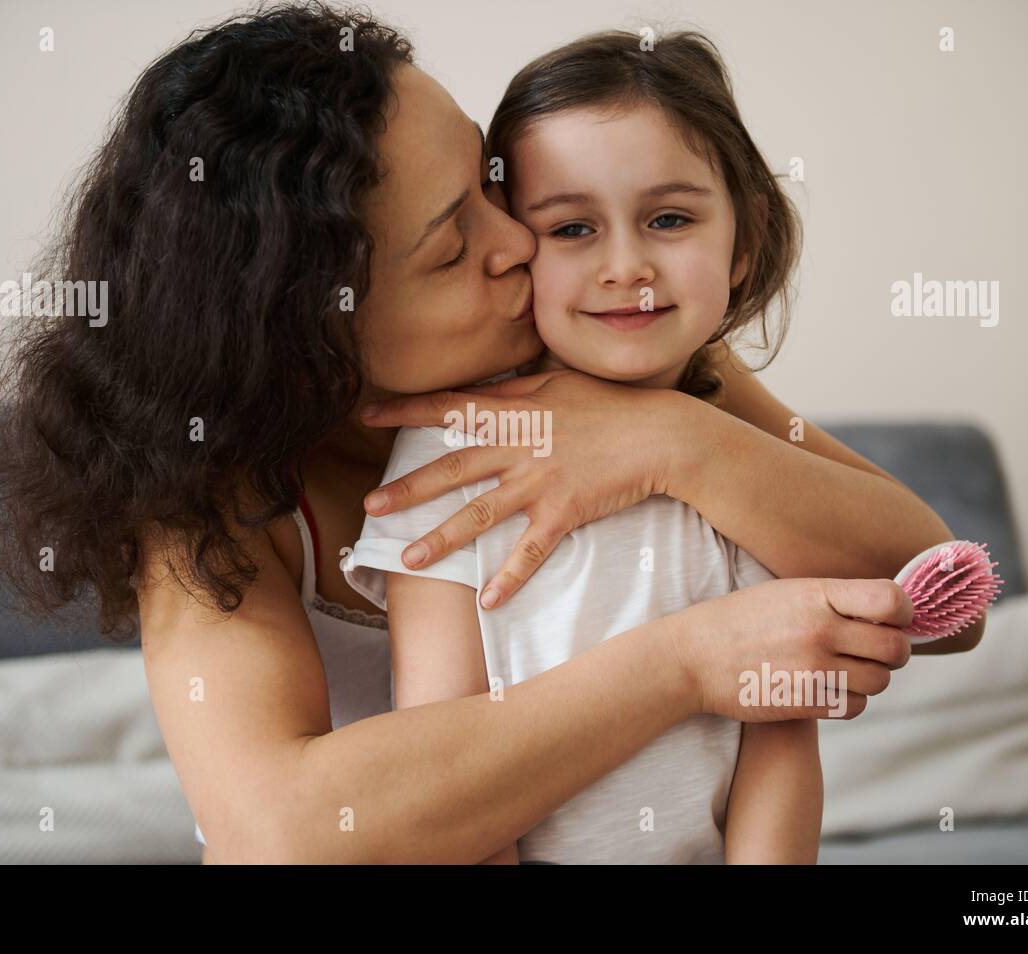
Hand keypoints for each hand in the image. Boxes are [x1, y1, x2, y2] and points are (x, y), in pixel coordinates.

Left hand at [359, 369, 688, 608]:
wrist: (660, 434)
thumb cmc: (612, 405)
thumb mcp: (560, 384)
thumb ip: (517, 392)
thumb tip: (485, 392)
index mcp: (514, 412)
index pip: (450, 407)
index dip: (406, 411)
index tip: (368, 416)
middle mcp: (519, 447)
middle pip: (452, 468)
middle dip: (408, 487)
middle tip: (370, 507)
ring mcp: (540, 481)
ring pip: (480, 513)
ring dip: (441, 538)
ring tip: (408, 559)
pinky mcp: (564, 512)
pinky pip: (530, 550)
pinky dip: (509, 577)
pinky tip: (487, 601)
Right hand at [668, 577, 913, 720]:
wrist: (694, 657)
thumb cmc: (740, 620)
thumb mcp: (786, 591)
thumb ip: (834, 597)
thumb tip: (889, 609)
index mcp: (816, 595)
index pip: (891, 601)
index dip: (905, 612)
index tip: (895, 618)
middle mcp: (819, 631)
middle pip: (896, 648)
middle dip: (895, 651)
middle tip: (878, 649)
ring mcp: (812, 670)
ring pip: (880, 681)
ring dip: (873, 677)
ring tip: (850, 668)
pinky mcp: (805, 703)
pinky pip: (856, 706)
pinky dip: (852, 700)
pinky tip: (832, 687)